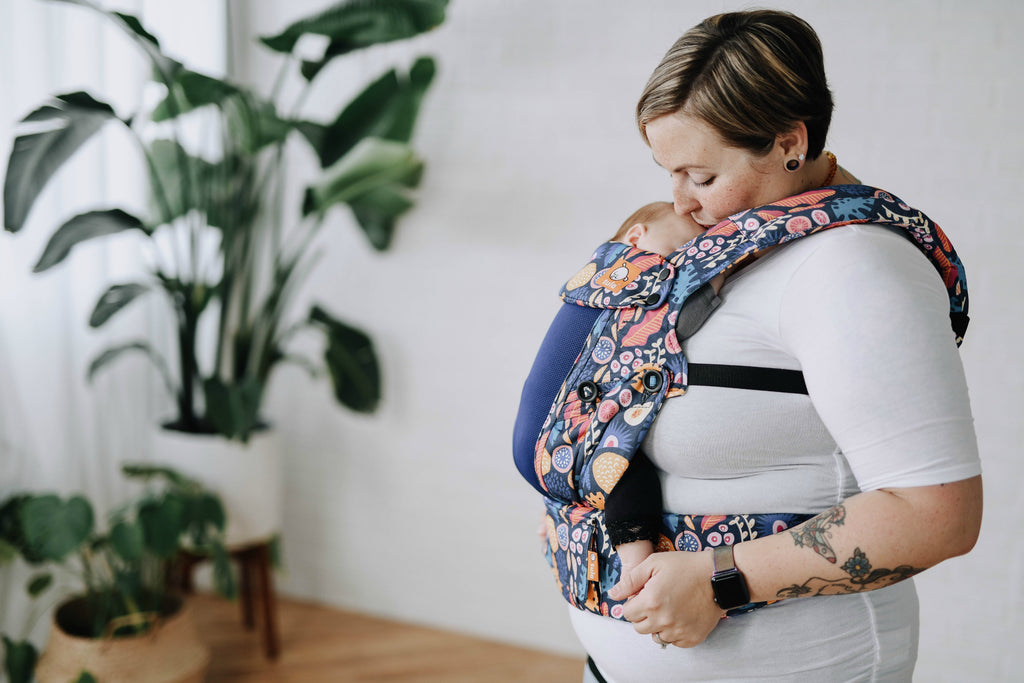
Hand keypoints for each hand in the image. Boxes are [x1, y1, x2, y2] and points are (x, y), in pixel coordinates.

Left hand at [608, 550, 723, 647]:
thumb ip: (631, 580)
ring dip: (657, 626)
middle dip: (643, 615)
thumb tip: (613, 594)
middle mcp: (663, 620)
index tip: (643, 595)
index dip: (633, 603)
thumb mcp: (654, 563)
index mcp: (651, 602)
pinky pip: (674, 642)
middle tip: (655, 602)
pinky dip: (674, 632)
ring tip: (668, 609)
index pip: (628, 613)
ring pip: (656, 637)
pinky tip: (680, 617)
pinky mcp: (692, 638)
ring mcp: (678, 631)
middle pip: (639, 628)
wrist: (718, 576)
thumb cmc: (686, 566)